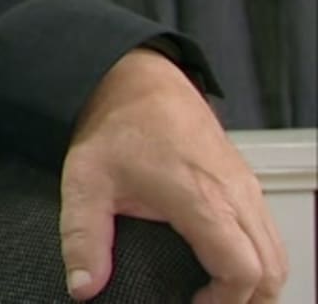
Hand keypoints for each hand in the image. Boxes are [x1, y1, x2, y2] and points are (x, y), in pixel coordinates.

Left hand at [61, 49, 286, 302]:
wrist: (140, 78)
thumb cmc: (118, 126)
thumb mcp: (84, 183)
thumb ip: (83, 238)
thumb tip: (83, 286)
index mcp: (202, 200)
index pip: (243, 271)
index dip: (224, 301)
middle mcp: (236, 195)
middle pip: (271, 270)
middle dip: (246, 299)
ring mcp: (246, 186)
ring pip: (276, 252)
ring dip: (256, 280)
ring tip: (216, 294)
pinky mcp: (244, 180)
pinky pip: (268, 231)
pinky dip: (258, 257)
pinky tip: (226, 265)